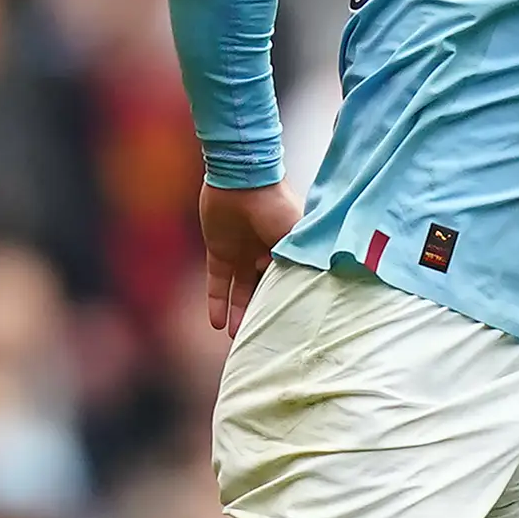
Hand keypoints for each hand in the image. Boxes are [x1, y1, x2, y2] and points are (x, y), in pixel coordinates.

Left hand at [200, 181, 301, 331]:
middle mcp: (264, 252)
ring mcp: (241, 252)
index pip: (286, 280)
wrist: (242, 179)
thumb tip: (302, 292)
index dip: (287, 300)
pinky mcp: (218, 252)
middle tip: (262, 337)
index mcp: (287, 247)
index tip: (290, 322)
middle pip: (262, 288)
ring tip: (238, 338)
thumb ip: (298, 263)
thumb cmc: (276, 205)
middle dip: (261, 311)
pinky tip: (217, 324)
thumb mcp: (294, 237)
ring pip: (239, 289)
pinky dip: (216, 302)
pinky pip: (217, 282)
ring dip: (238, 313)